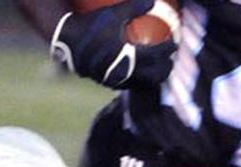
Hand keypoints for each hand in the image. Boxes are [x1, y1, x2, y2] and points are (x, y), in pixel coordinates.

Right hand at [50, 0, 176, 89]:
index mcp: (129, 56)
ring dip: (153, 76)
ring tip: (157, 67)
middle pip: (155, 76)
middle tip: (170, 60)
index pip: (157, 55)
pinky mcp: (107, 84)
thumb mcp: (113, 13)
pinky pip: (128, 84)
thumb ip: (135, 7)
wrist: (66, 42)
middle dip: (166, 69)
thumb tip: (153, 1)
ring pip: (143, 84)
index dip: (169, 49)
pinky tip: (138, 70)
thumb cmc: (91, 26)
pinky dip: (138, 79)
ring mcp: (116, 81)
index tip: (174, 42)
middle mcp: (125, 72)